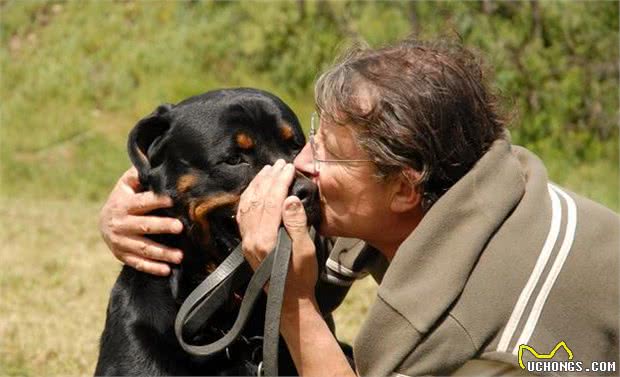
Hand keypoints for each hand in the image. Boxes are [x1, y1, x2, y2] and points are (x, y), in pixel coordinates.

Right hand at [99, 167, 183, 275]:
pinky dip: (151, 268)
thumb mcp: (127, 184)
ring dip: (161, 253)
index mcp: (123, 204)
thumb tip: (154, 160)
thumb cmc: (124, 198)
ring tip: (180, 256)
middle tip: (180, 227)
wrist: (104, 222)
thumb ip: (138, 175)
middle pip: (144, 226)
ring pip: (142, 248)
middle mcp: (120, 224)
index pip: (142, 202)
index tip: (171, 200)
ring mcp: (120, 241)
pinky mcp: (122, 255)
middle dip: (162, 227)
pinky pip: (137, 263)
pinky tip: (166, 270)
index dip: (156, 200)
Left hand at [236, 159, 317, 301]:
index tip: (289, 167)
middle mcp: (251, 238)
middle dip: (269, 179)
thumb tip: (289, 198)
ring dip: (257, 185)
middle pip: (257, 199)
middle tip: (280, 164)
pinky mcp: (246, 243)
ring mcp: (246, 241)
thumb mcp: (305, 250)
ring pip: (247, 205)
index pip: (271, 202)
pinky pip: (243, 214)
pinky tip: (255, 189)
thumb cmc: (301, 276)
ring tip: (267, 170)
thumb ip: (296, 224)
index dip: (280, 182)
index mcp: (265, 239)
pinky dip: (248, 198)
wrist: (287, 300)